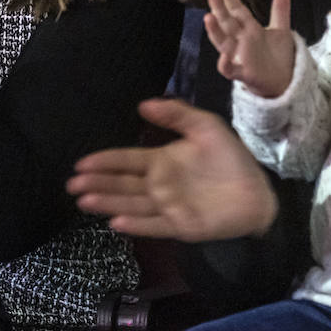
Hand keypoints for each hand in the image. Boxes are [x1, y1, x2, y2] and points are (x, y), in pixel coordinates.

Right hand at [68, 98, 279, 240]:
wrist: (258, 192)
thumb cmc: (231, 158)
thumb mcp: (206, 127)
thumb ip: (177, 114)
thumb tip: (144, 104)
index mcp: (161, 160)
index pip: (127, 160)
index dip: (105, 161)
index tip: (81, 162)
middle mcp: (159, 185)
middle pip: (122, 184)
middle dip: (98, 183)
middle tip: (72, 185)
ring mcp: (167, 207)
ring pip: (132, 205)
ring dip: (108, 203)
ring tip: (86, 201)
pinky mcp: (180, 226)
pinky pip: (154, 226)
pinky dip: (136, 225)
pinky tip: (116, 222)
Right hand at [204, 0, 294, 96]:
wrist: (284, 80)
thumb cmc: (278, 56)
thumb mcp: (281, 30)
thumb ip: (280, 11)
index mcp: (250, 29)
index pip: (237, 11)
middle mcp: (241, 41)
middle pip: (227, 23)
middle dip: (219, 8)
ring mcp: (240, 57)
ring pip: (223, 43)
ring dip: (215, 31)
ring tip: (208, 17)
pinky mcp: (244, 73)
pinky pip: (230, 70)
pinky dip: (225, 64)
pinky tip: (224, 56)